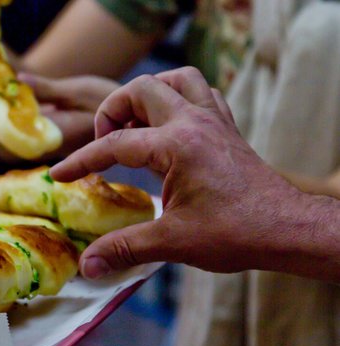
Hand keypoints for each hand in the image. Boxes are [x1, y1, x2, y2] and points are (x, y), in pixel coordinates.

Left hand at [0, 66, 115, 159]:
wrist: (135, 112)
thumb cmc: (117, 107)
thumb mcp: (81, 96)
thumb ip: (48, 92)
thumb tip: (17, 82)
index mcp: (45, 135)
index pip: (3, 130)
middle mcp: (36, 133)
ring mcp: (37, 123)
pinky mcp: (41, 112)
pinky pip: (11, 104)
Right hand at [51, 67, 308, 277]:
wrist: (286, 229)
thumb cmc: (235, 232)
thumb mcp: (172, 242)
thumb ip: (125, 248)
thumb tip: (87, 265)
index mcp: (176, 145)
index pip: (115, 144)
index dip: (81, 161)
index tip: (58, 175)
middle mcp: (194, 122)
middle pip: (142, 90)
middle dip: (113, 110)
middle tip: (103, 141)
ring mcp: (214, 121)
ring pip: (177, 80)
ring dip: (150, 95)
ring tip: (134, 124)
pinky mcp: (227, 129)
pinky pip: (201, 95)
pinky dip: (180, 100)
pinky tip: (170, 127)